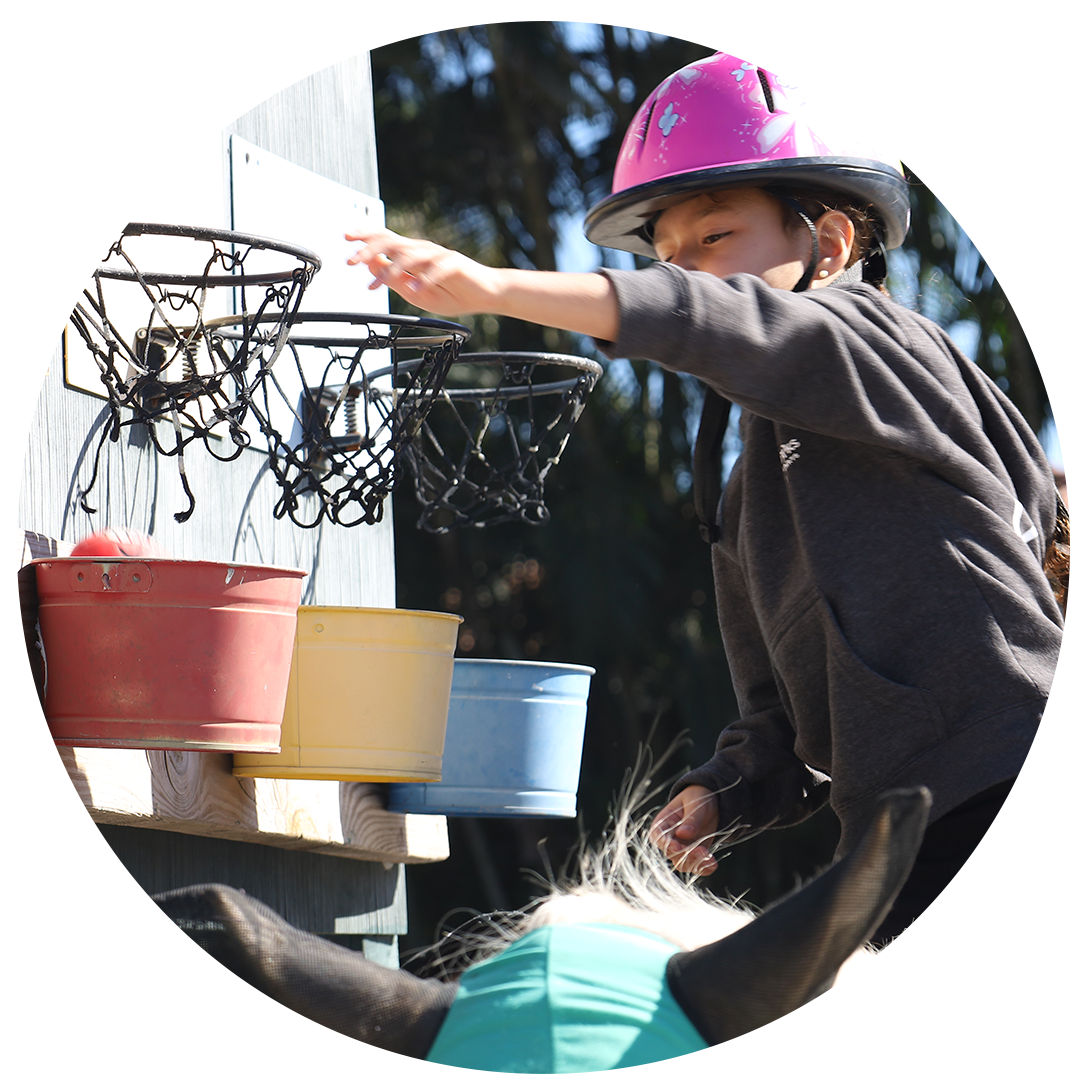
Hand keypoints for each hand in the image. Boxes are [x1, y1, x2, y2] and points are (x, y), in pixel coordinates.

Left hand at [345, 228, 500, 316]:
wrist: (486, 294)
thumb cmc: (454, 293)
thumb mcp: (415, 292)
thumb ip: (394, 279)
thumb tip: (371, 265)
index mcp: (412, 255)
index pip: (384, 239)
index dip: (364, 235)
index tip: (345, 237)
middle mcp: (423, 250)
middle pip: (391, 242)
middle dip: (368, 249)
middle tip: (351, 261)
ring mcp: (439, 256)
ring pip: (410, 255)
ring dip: (392, 268)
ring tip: (379, 282)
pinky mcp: (455, 265)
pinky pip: (437, 270)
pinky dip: (425, 279)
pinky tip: (416, 288)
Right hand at [650, 785, 720, 875]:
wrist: (712, 801)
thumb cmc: (698, 798)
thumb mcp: (696, 803)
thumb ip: (691, 818)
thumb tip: (683, 834)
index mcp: (664, 822)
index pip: (657, 837)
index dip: (665, 844)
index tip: (677, 847)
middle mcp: (670, 838)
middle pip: (671, 854)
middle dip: (686, 856)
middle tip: (703, 852)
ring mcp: (682, 848)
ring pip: (683, 863)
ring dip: (696, 864)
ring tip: (710, 859)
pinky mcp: (694, 854)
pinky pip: (696, 866)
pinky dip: (704, 868)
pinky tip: (713, 864)